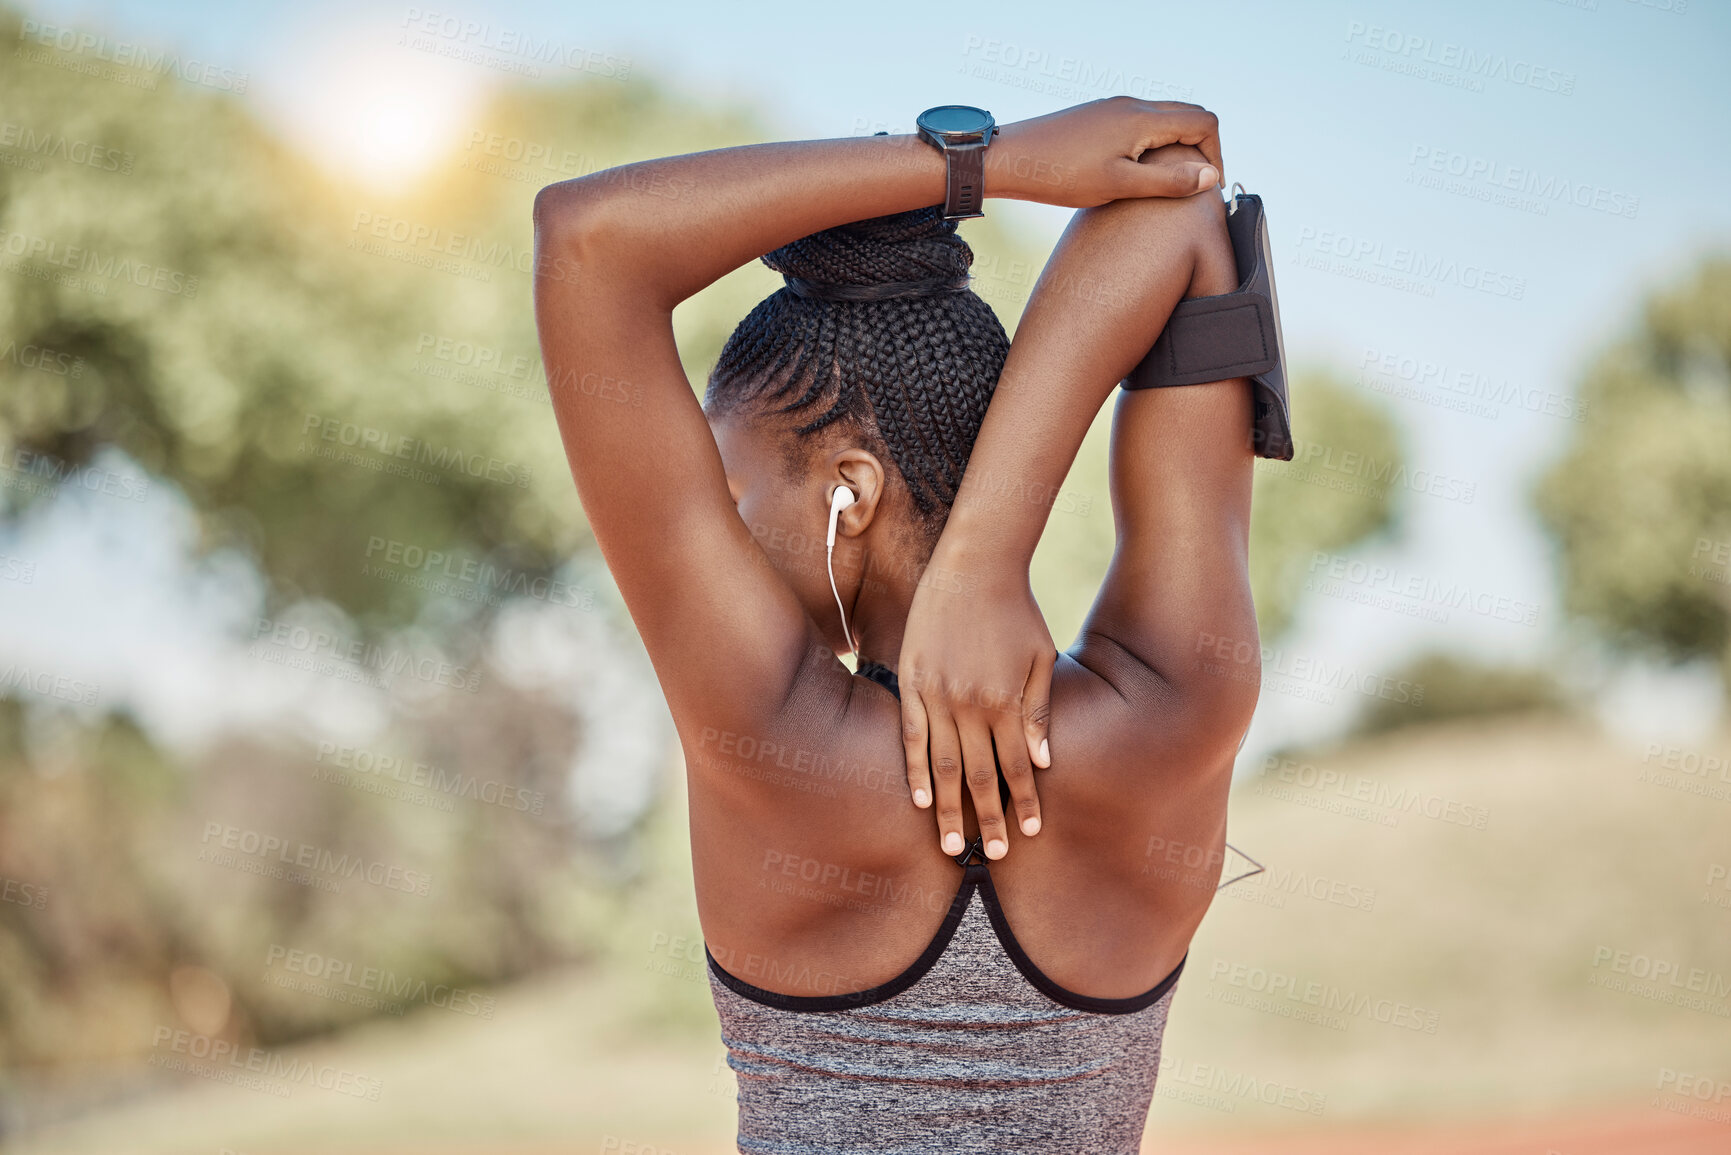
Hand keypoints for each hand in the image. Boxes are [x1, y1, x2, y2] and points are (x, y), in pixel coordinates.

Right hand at [898, 550, 1054, 860]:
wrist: (975, 564)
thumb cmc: (1017, 610)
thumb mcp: (1040, 658)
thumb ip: (1039, 712)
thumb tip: (1042, 764)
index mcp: (1006, 701)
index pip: (1017, 766)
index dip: (1022, 802)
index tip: (1026, 835)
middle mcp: (970, 704)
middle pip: (977, 775)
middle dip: (987, 818)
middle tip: (990, 856)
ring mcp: (936, 694)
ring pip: (941, 764)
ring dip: (949, 808)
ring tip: (953, 845)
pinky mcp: (912, 680)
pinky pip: (910, 735)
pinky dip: (913, 770)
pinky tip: (919, 800)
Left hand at [987, 96, 1222, 205]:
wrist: (1010, 158)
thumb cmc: (1060, 175)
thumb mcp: (1119, 185)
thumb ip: (1167, 181)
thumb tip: (1211, 176)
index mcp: (1142, 118)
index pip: (1204, 122)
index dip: (1216, 154)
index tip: (1207, 186)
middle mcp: (1132, 105)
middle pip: (1188, 115)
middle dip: (1201, 148)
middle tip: (1195, 185)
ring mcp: (1114, 109)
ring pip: (1164, 118)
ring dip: (1176, 146)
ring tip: (1169, 182)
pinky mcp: (1099, 118)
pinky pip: (1141, 124)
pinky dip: (1153, 144)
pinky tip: (1138, 173)